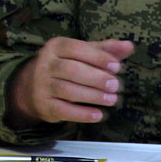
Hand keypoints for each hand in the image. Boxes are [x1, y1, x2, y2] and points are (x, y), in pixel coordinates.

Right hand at [7, 37, 133, 127]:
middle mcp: (45, 64)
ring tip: (112, 100)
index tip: (117, 67)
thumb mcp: (82, 53)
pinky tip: (98, 115)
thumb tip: (129, 46)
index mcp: (56, 46)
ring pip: (67, 90)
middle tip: (115, 86)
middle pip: (71, 70)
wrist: (31, 87)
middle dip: (96, 78)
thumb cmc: (65, 65)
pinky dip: (82, 114)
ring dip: (92, 96)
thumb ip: (105, 50)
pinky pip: (63, 110)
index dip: (97, 57)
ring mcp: (42, 85)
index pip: (76, 49)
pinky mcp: (43, 104)